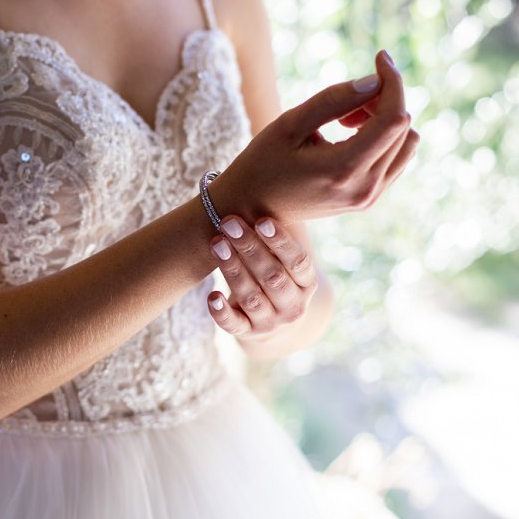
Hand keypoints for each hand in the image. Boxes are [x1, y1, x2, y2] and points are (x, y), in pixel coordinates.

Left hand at [205, 215, 317, 337]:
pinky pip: (234, 325)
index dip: (281, 242)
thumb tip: (269, 184)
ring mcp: (271, 323)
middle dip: (249, 248)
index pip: (299, 262)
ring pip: (251, 297)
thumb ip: (277, 232)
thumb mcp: (284, 258)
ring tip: (216, 243)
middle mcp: (293, 306)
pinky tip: (212, 296)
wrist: (273, 322)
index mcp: (307, 283)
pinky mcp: (248, 334)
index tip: (262, 220)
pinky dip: (222, 312)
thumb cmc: (275, 275)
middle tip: (228, 222)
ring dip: (233, 269)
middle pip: (272, 277)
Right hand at [212, 50, 417, 224]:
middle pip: (402, 127)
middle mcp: (365, 188)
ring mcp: (370, 197)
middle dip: (383, 98)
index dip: (392, 81)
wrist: (250, 210)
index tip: (379, 56)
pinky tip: (351, 133)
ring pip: (406, 142)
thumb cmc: (262, 164)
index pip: (393, 119)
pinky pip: (397, 158)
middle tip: (346, 98)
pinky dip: (384, 137)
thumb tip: (374, 80)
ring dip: (385, 119)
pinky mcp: (369, 199)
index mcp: (344, 169)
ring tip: (346, 119)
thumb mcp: (289, 125)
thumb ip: (333, 100)